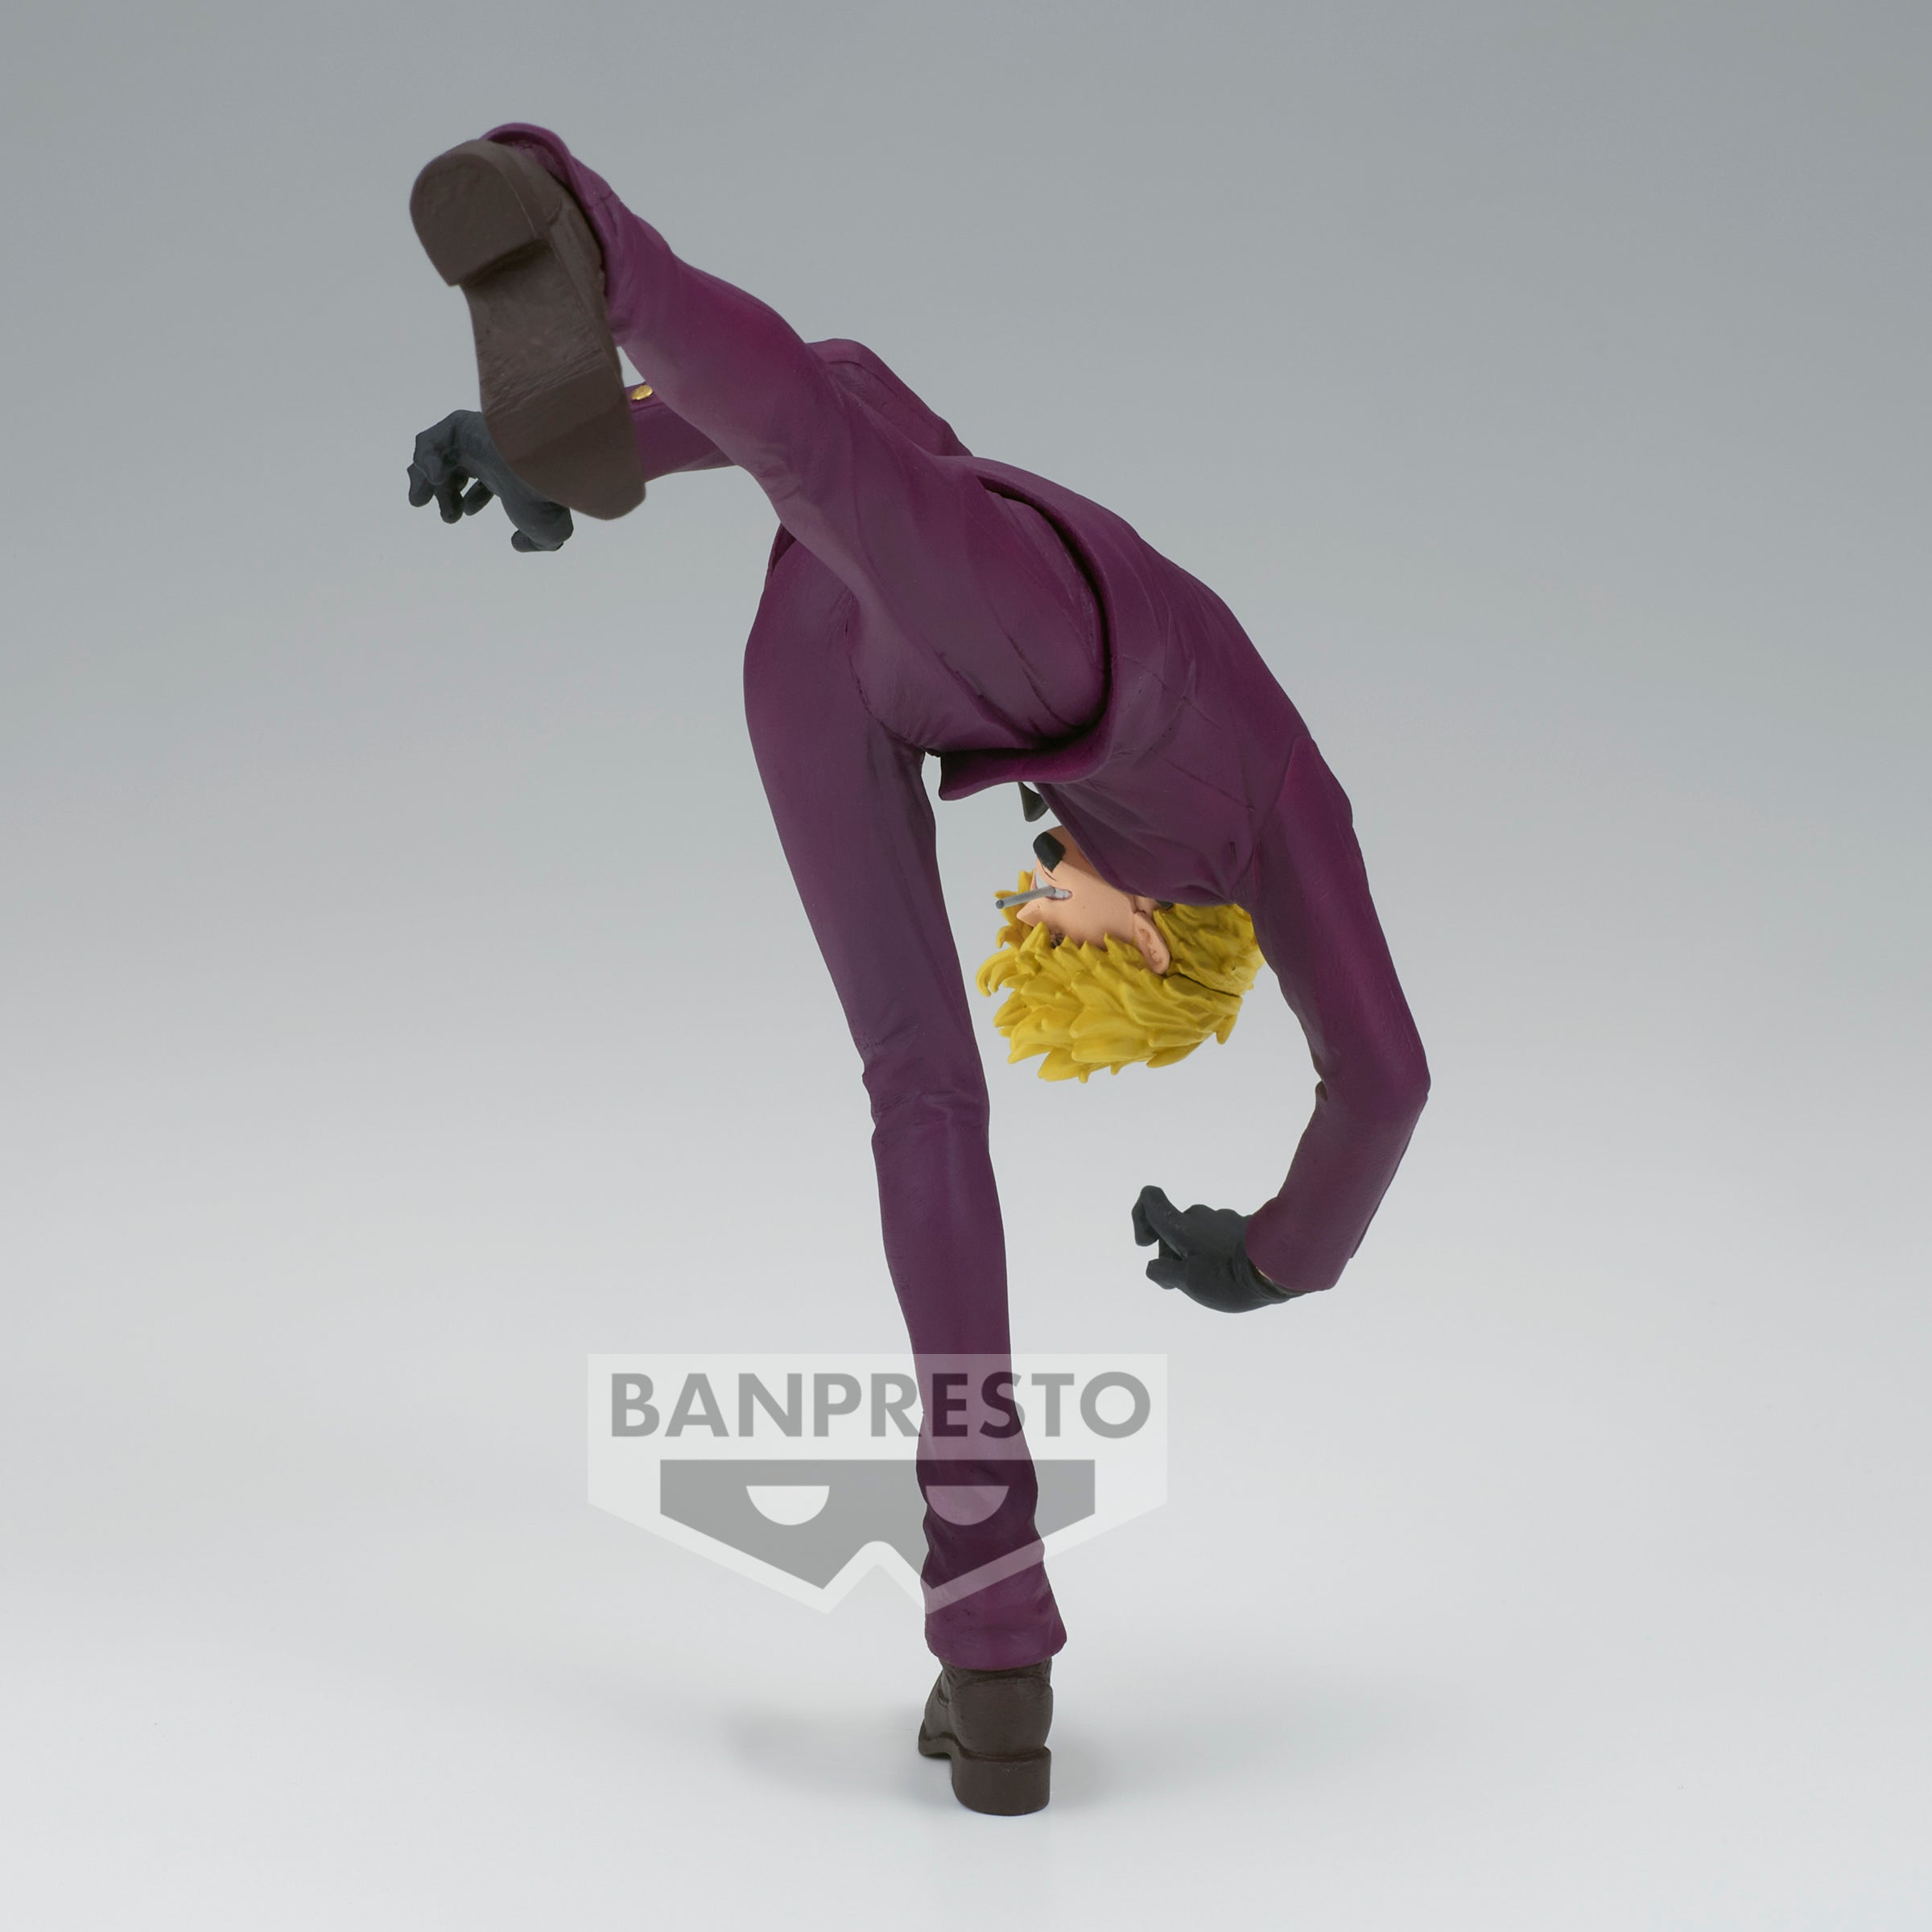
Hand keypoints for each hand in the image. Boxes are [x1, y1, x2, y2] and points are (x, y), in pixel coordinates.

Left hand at [405, 410, 576, 551]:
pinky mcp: (459, 425)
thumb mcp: (548, 533)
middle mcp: (488, 453)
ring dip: (423, 480)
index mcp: (506, 472)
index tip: (465, 513)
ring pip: (435, 454)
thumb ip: (535, 542)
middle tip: (444, 514)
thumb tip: (518, 543)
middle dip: (442, 493)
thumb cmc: (544, 499)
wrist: (540, 468)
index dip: (467, 500)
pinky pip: (429, 441)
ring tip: (420, 500)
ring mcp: (473, 437)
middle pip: (454, 468)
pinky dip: (425, 460)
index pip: (481, 481)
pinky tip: (435, 479)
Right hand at [1130, 1184, 1297, 1312]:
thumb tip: (1154, 1266)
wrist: (1278, 1267)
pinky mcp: (1242, 1227)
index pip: (1150, 1199)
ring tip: (1212, 1283)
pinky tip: (1230, 1274)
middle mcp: (1199, 1216)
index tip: (1147, 1244)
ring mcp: (1223, 1220)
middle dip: (1172, 1253)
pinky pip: (1218, 1238)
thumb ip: (1163, 1272)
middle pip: (1173, 1227)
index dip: (1139, 1217)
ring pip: (1197, 1235)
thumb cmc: (1227, 1276)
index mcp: (1181, 1226)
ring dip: (1196, 1255)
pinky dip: (1215, 1254)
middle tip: (1184, 1283)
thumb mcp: (1188, 1283)